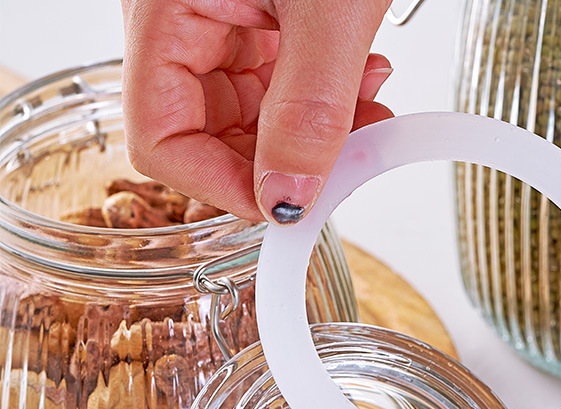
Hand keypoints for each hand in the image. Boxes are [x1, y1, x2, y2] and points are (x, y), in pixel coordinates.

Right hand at [121, 0, 392, 222]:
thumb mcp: (326, 6)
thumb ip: (308, 109)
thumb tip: (286, 200)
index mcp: (165, 9)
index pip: (162, 140)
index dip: (223, 187)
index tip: (288, 208)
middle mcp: (185, 22)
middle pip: (210, 137)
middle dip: (284, 161)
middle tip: (345, 160)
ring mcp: (224, 22)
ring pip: (254, 119)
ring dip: (315, 134)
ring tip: (370, 113)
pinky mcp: (263, 19)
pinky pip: (282, 85)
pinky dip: (327, 101)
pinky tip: (365, 83)